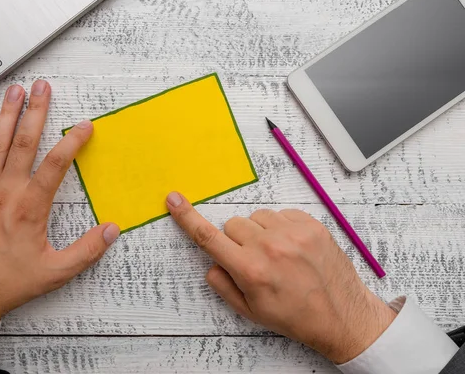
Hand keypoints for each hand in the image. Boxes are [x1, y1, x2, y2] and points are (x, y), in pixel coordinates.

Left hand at [0, 80, 119, 325]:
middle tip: (42, 87)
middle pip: (24, 142)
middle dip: (36, 111)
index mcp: (29, 208)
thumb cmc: (6, 284)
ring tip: (15, 90)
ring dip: (7, 114)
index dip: (72, 142)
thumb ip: (87, 250)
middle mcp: (5, 192)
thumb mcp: (55, 272)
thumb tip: (111, 230)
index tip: (84, 126)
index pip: (55, 164)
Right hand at [166, 192, 395, 363]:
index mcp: (250, 270)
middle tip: (255, 261)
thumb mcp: (250, 311)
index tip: (174, 200)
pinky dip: (281, 227)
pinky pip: (281, 213)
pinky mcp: (311, 224)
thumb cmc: (294, 316)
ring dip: (260, 232)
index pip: (209, 238)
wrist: (341, 316)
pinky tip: (292, 248)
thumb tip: (213, 261)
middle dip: (237, 241)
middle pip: (233, 224)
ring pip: (257, 217)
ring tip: (278, 255)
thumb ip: (222, 284)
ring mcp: (293, 233)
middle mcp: (269, 247)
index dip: (187, 218)